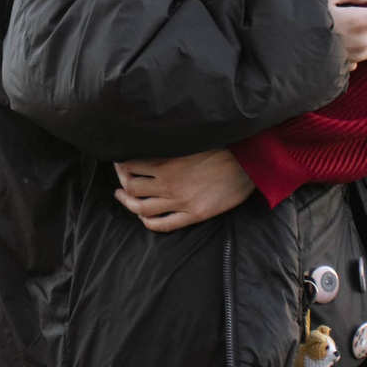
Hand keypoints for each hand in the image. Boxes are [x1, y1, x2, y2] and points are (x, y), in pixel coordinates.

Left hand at [113, 148, 255, 231]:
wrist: (247, 164)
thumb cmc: (220, 147)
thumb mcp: (188, 141)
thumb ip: (166, 146)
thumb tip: (146, 142)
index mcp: (166, 162)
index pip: (130, 166)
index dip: (120, 165)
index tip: (119, 162)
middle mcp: (169, 184)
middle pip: (131, 188)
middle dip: (121, 183)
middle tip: (120, 180)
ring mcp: (180, 202)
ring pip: (142, 208)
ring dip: (128, 203)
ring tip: (123, 198)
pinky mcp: (194, 215)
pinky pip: (163, 225)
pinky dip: (148, 222)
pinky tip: (144, 217)